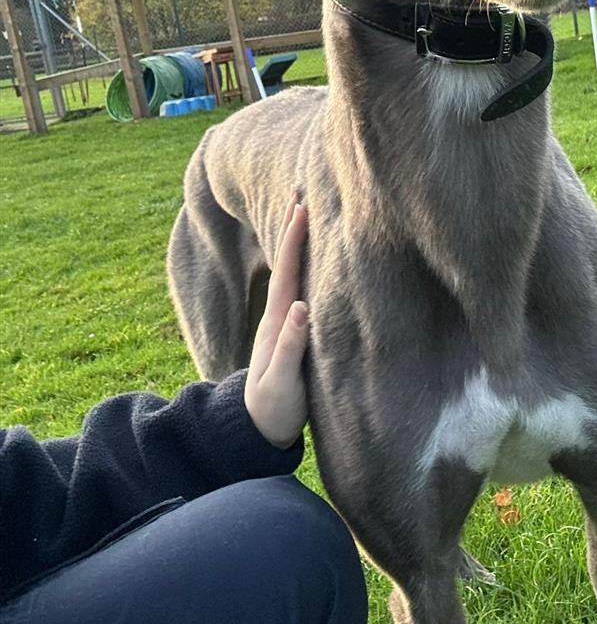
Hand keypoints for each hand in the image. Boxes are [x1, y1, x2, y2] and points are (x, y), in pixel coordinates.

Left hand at [244, 194, 309, 449]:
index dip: (295, 240)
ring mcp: (283, 323)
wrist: (257, 431)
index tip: (303, 207)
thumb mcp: (281, 382)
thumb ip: (290, 346)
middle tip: (301, 193)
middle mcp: (278, 317)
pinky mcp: (291, 332)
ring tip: (305, 214)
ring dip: (298, 243)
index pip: (288, 273)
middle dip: (293, 229)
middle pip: (287, 264)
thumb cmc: (273, 410)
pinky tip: (312, 258)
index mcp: (276, 323)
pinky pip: (299, 287)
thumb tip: (301, 307)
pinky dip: (305, 266)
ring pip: (293, 273)